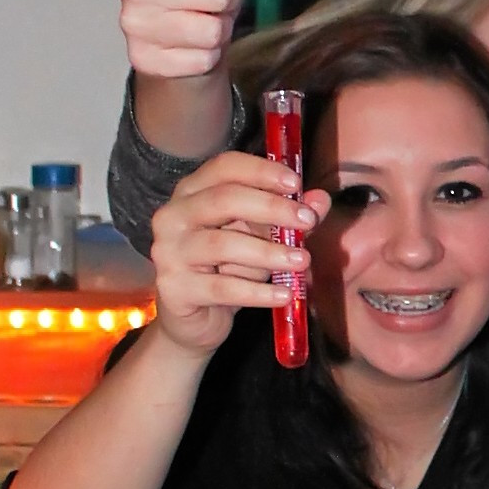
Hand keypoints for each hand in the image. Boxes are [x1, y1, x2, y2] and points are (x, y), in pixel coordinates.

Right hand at [148, 149, 328, 356]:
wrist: (196, 321)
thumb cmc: (229, 270)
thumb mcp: (262, 239)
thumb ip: (288, 218)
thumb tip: (320, 199)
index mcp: (192, 192)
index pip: (224, 167)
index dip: (261, 171)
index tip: (296, 183)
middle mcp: (173, 216)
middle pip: (223, 199)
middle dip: (271, 208)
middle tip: (308, 221)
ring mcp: (168, 252)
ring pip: (222, 245)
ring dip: (269, 252)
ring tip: (302, 261)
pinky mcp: (174, 289)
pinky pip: (222, 288)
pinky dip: (258, 292)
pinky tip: (285, 294)